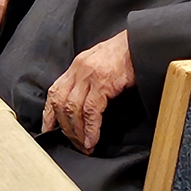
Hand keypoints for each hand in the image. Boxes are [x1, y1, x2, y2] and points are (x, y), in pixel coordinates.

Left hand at [40, 31, 135, 153]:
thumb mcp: (100, 65)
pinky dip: (90, 128)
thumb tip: (83, 108)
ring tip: (84, 146)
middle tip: (74, 144)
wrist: (142, 43)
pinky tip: (92, 139)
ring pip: (73, 109)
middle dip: (65, 128)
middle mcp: (78, 70)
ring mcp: (89, 75)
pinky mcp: (103, 82)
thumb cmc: (125, 56)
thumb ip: (88, 82)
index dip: (49, 114)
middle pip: (61, 103)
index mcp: (76, 67)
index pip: (54, 92)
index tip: (48, 130)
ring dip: (77, 132)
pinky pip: (91, 110)